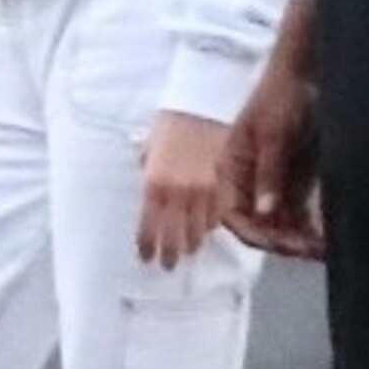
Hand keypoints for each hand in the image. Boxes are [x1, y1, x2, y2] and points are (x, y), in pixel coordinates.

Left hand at [136, 111, 227, 268]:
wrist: (203, 104)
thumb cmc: (172, 122)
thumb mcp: (150, 146)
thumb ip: (147, 169)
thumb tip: (145, 182)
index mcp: (153, 185)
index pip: (147, 228)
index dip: (147, 247)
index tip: (146, 258)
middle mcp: (177, 194)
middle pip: (174, 238)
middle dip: (170, 255)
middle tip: (168, 264)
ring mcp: (202, 192)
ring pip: (198, 232)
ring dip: (192, 244)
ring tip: (188, 251)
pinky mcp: (223, 186)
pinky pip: (218, 216)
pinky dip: (212, 225)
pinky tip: (207, 229)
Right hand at [220, 59, 322, 258]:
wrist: (308, 75)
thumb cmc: (282, 96)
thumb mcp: (274, 134)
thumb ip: (270, 173)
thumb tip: (265, 213)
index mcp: (230, 169)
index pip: (233, 215)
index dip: (254, 233)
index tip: (281, 243)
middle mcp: (247, 183)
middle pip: (257, 226)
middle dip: (281, 241)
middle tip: (310, 249)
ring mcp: (271, 186)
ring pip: (279, 226)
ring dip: (298, 240)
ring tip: (323, 249)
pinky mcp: (293, 185)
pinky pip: (298, 216)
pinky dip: (309, 229)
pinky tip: (326, 239)